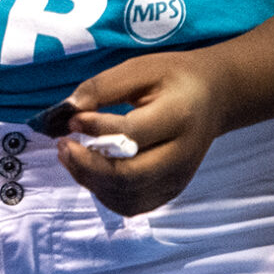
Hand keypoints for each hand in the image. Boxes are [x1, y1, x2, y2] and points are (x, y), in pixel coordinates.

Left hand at [56, 52, 229, 215]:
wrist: (211, 99)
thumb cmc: (171, 80)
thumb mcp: (139, 69)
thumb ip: (102, 87)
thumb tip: (67, 110)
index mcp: (179, 117)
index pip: (134, 134)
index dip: (97, 129)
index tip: (72, 119)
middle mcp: (182, 155)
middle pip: (130, 176)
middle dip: (87, 165)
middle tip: (63, 144)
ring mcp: (177, 178)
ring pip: (127, 195)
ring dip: (90, 180)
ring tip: (69, 155)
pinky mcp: (169, 190)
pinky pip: (131, 204)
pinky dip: (103, 192)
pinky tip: (88, 170)